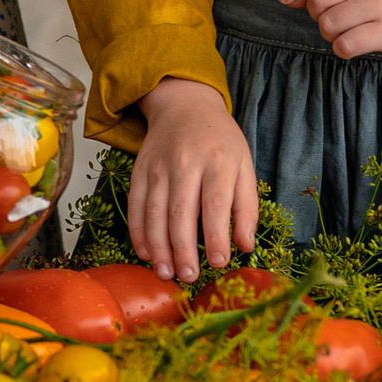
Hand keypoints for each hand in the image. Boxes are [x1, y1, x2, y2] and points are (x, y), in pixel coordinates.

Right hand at [128, 79, 258, 283]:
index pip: (215, 204)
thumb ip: (246, 207)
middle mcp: (185, 163)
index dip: (216, 236)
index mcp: (218, 162)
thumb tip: (245, 246)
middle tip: (189, 277)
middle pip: (180, 212)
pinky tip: (145, 252)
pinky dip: (138, 231)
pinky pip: (135, 204)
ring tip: (165, 273)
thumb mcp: (244, 165)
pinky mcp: (139, 170)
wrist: (184, 105)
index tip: (219, 263)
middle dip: (183, 249)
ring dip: (158, 246)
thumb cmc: (220, 141)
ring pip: (154, 212)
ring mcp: (158, 167)